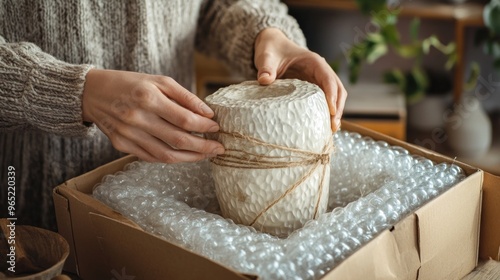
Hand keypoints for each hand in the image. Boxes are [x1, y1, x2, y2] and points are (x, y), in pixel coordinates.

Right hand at [82, 69, 224, 162]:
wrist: (92, 92)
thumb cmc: (131, 83)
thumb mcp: (159, 80)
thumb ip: (185, 96)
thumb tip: (208, 113)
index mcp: (148, 97)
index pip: (184, 119)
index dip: (204, 126)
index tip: (217, 127)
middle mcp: (137, 118)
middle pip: (178, 140)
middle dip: (203, 147)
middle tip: (219, 148)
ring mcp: (128, 134)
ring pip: (166, 155)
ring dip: (190, 158)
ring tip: (206, 155)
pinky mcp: (121, 145)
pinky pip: (152, 157)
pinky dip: (171, 159)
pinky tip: (185, 155)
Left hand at [254, 28, 346, 130]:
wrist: (271, 47)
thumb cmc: (271, 50)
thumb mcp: (267, 57)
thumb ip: (266, 67)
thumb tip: (264, 80)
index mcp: (314, 62)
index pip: (328, 79)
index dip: (332, 95)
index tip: (332, 111)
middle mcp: (321, 71)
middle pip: (338, 90)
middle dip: (338, 108)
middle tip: (332, 127)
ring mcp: (318, 81)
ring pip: (335, 97)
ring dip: (335, 113)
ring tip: (330, 131)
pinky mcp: (313, 89)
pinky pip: (324, 101)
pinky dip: (326, 113)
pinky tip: (322, 127)